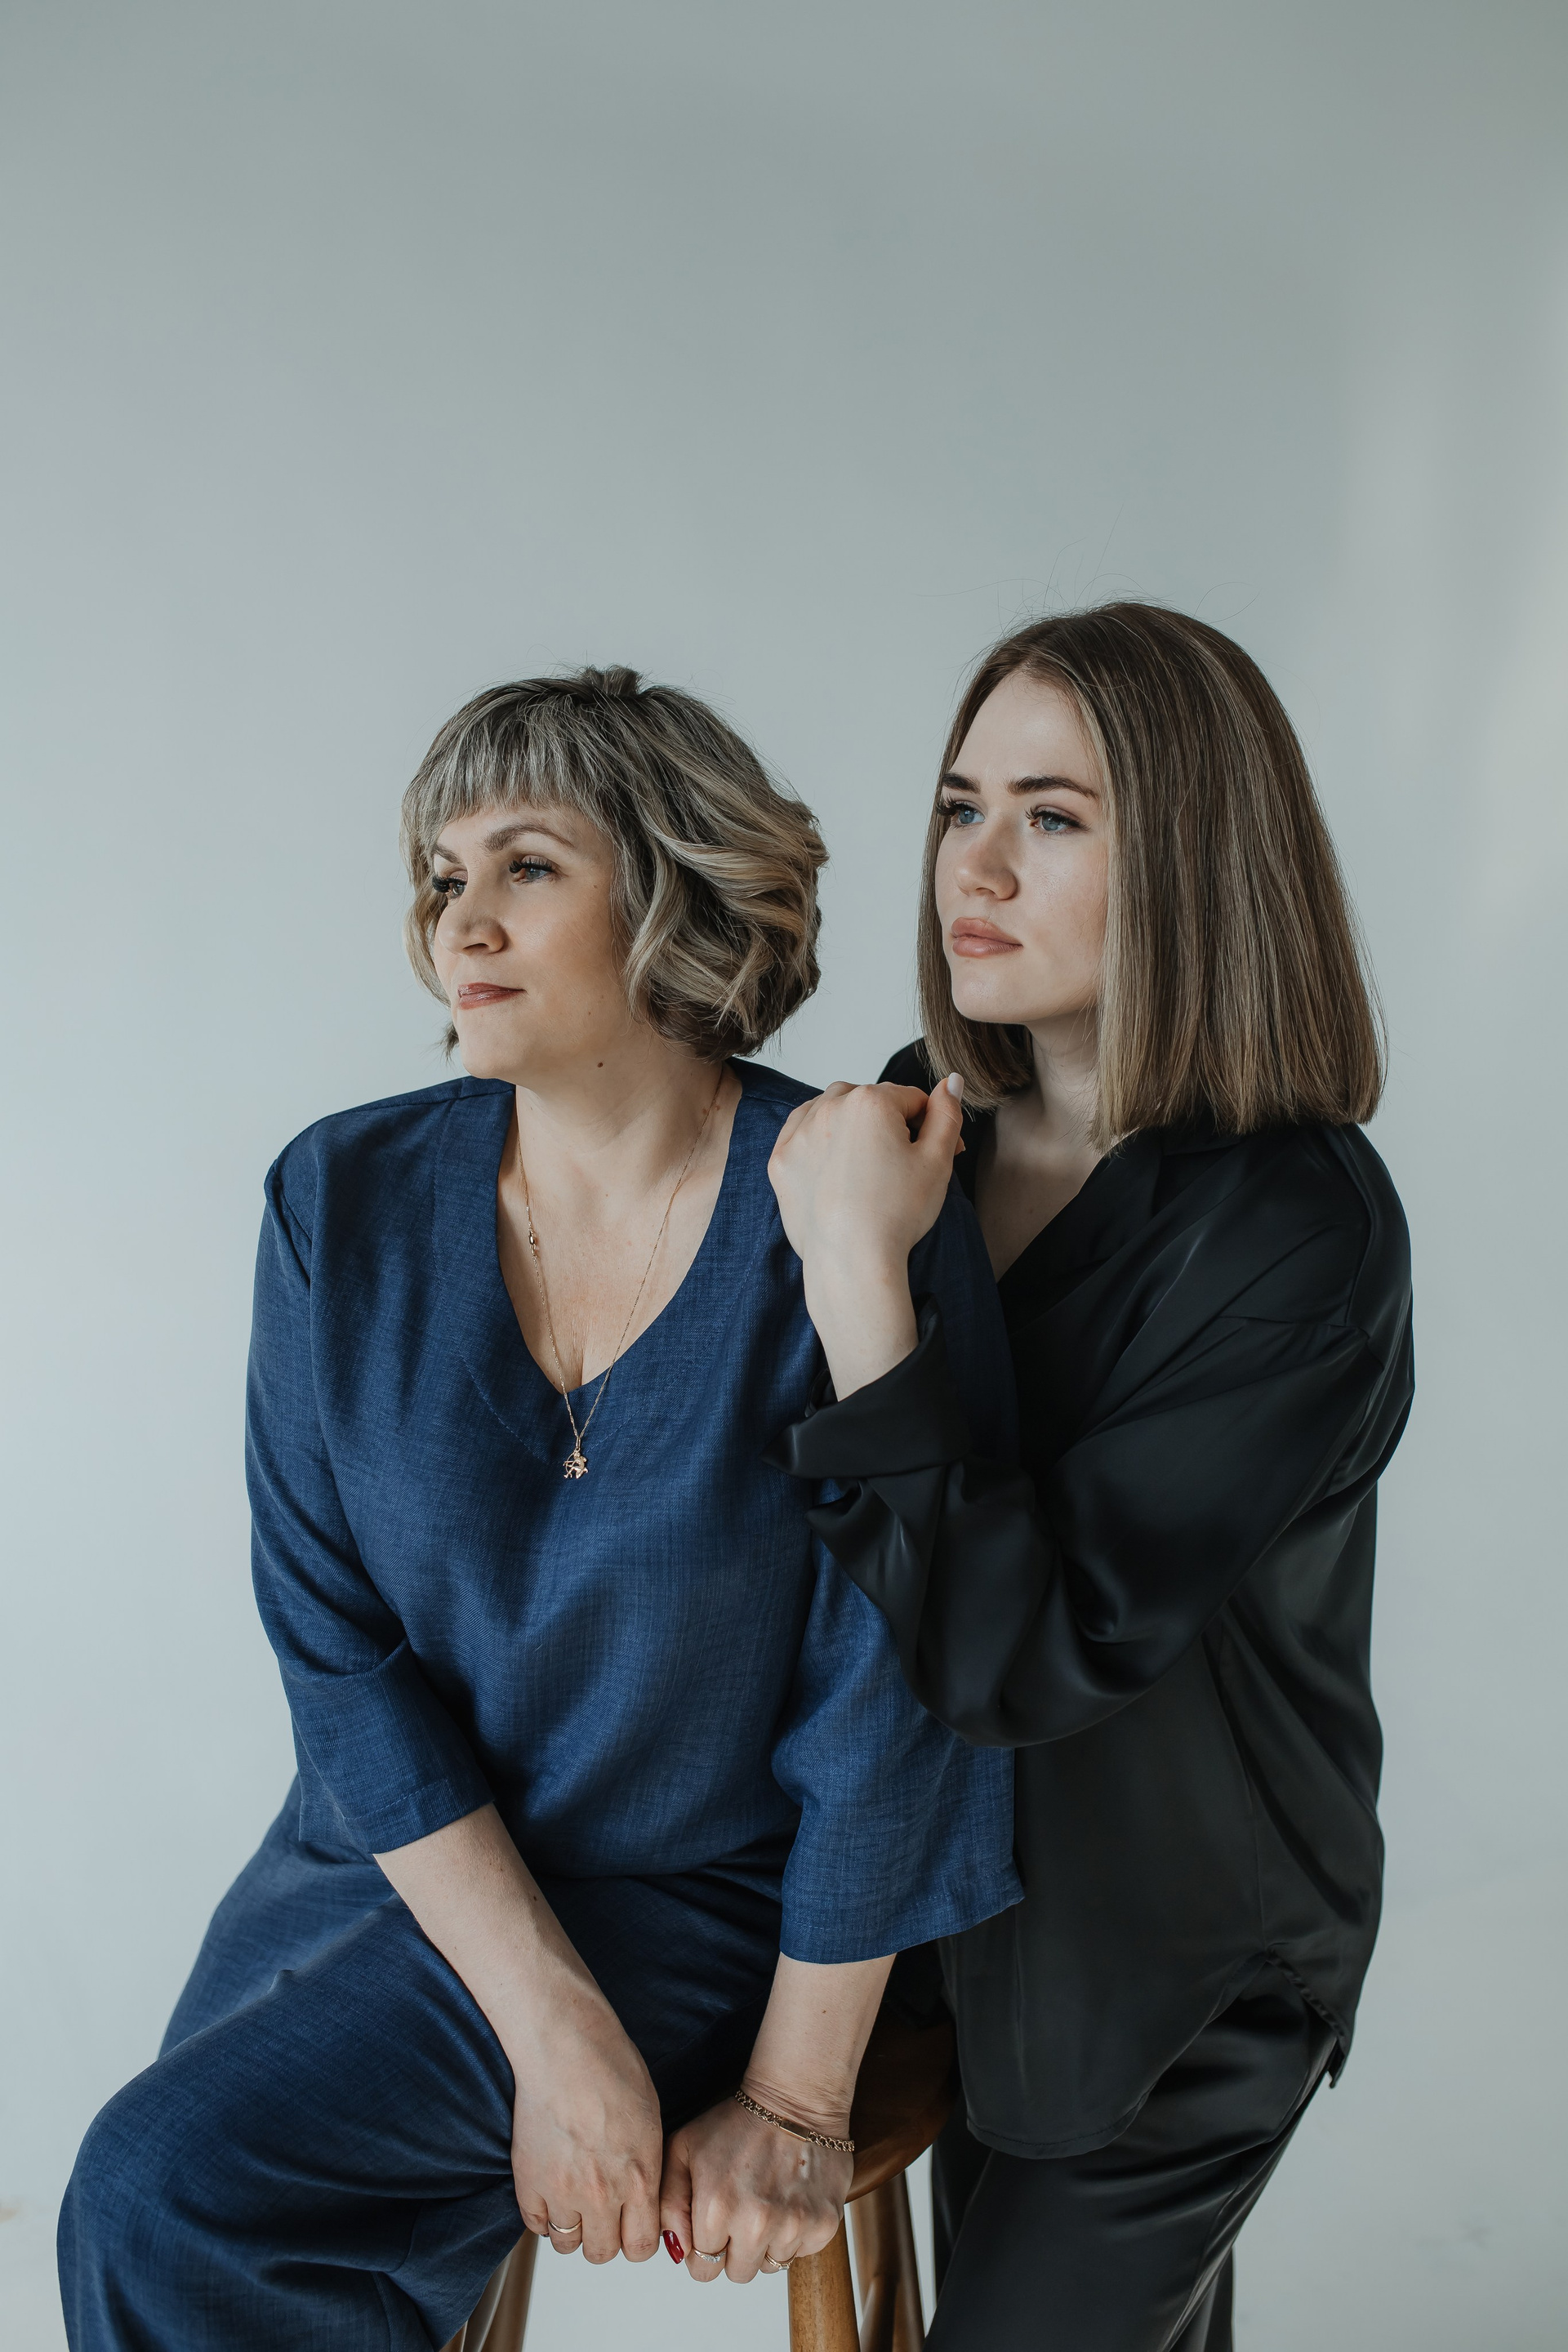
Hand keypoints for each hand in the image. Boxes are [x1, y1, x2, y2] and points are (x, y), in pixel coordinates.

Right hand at [505, 1966, 663, 2264]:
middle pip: (603, 2253)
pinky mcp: (528, 2183)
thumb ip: (646, 2166)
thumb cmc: (611, 2067)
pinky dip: (544, 2215)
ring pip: (568, 2244)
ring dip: (573, 2227)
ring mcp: (562, 2192)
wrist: (565, 2045)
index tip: (631, 2226)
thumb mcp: (650, 2120)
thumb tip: (642, 2195)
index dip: (637, 2239)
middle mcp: (603, 2194)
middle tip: (601, 2214)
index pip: (641, 2246)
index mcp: (640, 2178)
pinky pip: (536, 2226)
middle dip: (605, 2238)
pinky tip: (551, 2190)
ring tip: (573, 2199)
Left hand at [660, 2092, 852, 2283]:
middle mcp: (754, 2224)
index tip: (715, 2220)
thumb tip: (678, 2252)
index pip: (702, 2268)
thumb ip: (668, 2204)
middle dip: (734, 2249)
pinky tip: (788, 2200)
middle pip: (737, 2274)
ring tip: (766, 2201)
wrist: (794, 2098)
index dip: (706, 2245)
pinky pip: (801, 2254)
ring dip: (765, 2243)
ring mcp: (792, 2226)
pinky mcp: (823, 2224)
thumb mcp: (684, 2149)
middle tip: (741, 2210)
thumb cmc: (737, 2122)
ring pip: (770, 2266)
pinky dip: (794, 2235)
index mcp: (715, 2209)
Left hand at [768, 1077, 965, 1396]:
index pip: (910, 1099)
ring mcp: (799, 1133)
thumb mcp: (937, 1161)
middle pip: (869, 1100)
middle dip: (887, 1122)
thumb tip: (952, 1081)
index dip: (928, 1126)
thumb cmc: (896, 1214)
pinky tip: (836, 1167)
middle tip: (900, 1162)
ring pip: (831, 1110)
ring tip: (867, 1162)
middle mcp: (828, 1107)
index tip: (933, 1154)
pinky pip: (802, 1133)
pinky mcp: (781, 1160)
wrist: (852, 1260)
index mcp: (870, 1101)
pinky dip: (818, 1140)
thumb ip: (947, 1113)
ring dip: (850, 1124)